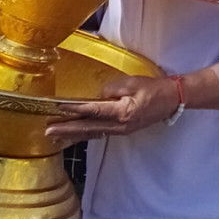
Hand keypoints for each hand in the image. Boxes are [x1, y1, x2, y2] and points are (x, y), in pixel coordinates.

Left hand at [43, 74, 182, 141]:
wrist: (171, 100)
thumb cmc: (153, 89)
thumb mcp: (133, 83)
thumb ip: (112, 89)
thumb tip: (98, 97)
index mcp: (122, 112)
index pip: (93, 111)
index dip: (74, 110)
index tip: (58, 108)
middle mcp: (119, 126)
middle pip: (88, 128)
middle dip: (66, 129)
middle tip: (47, 131)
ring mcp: (120, 131)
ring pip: (91, 133)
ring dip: (72, 134)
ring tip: (54, 136)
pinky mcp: (121, 131)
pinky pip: (98, 134)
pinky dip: (84, 134)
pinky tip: (74, 135)